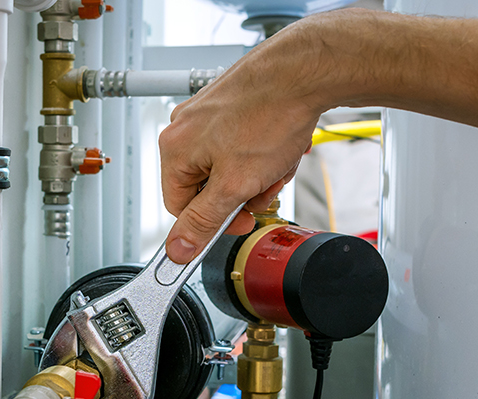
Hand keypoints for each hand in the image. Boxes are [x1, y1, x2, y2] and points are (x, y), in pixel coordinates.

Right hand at [158, 9, 477, 263]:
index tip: (240, 221)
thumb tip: (178, 249)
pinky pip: (244, 146)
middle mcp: (185, 129)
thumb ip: (203, 221)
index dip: (214, 221)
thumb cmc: (269, 113)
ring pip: (230, 167)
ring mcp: (209, 115)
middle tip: (265, 185)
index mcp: (174, 148)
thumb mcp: (234, 184)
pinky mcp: (233, 107)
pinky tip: (281, 144)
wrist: (303, 70)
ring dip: (258, 174)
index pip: (180, 207)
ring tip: (277, 160)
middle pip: (208, 186)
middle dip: (242, 192)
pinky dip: (265, 152)